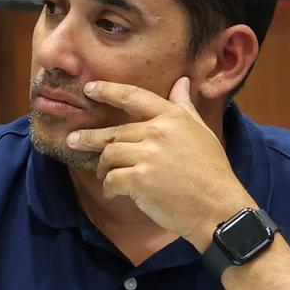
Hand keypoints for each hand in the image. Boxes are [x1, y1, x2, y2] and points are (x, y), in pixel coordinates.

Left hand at [67, 77, 254, 250]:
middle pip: (114, 132)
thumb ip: (185, 107)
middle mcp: (157, 132)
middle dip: (90, 137)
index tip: (89, 89)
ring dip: (102, 166)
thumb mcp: (201, 132)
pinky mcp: (139, 180)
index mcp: (172, 117)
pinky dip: (109, 187)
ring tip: (102, 174)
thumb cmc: (212, 172)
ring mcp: (147, 156)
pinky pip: (112, 179)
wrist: (216, 208)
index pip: (133, 97)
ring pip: (109, 155)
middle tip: (73, 140)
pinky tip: (114, 193)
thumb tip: (181, 82)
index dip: (108, 90)